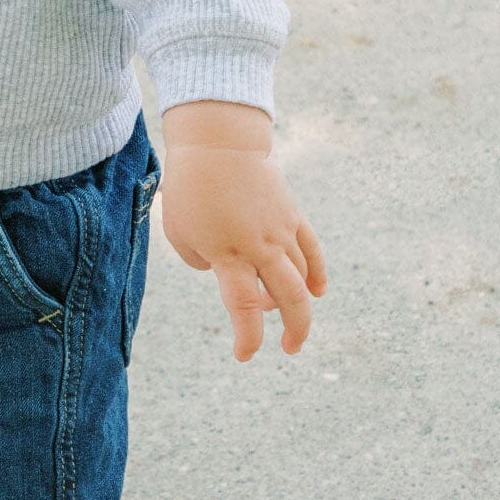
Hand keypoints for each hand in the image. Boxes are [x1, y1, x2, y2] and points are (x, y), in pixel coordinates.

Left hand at [159, 100, 326, 360]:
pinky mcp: (292, 216)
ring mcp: (281, 231)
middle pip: (289, 297)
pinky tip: (318, 291)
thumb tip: (230, 274)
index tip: (245, 356)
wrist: (218, 144)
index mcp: (228, 254)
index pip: (244, 306)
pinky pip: (312, 251)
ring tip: (275, 307)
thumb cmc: (190, 190)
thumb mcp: (181, 234)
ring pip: (301, 276)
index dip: (248, 336)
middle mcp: (260, 246)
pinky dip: (317, 273)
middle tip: (289, 347)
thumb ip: (204, 263)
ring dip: (293, 299)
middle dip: (294, 328)